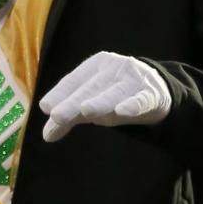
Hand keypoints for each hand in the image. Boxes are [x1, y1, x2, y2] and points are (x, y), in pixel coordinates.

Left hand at [38, 51, 171, 143]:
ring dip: (100, 102)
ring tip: (86, 111)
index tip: (46, 107)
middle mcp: (112, 69)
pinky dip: (132, 105)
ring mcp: (132, 80)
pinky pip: (140, 100)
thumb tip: (46, 136)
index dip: (59, 94)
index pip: (73, 81)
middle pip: (90, 88)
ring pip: (113, 93)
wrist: (156, 89)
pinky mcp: (150, 94)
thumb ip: (69, 118)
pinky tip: (122, 111)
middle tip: (57, 115)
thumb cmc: (114, 95)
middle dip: (73, 102)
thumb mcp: (90, 104)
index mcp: (94, 67)